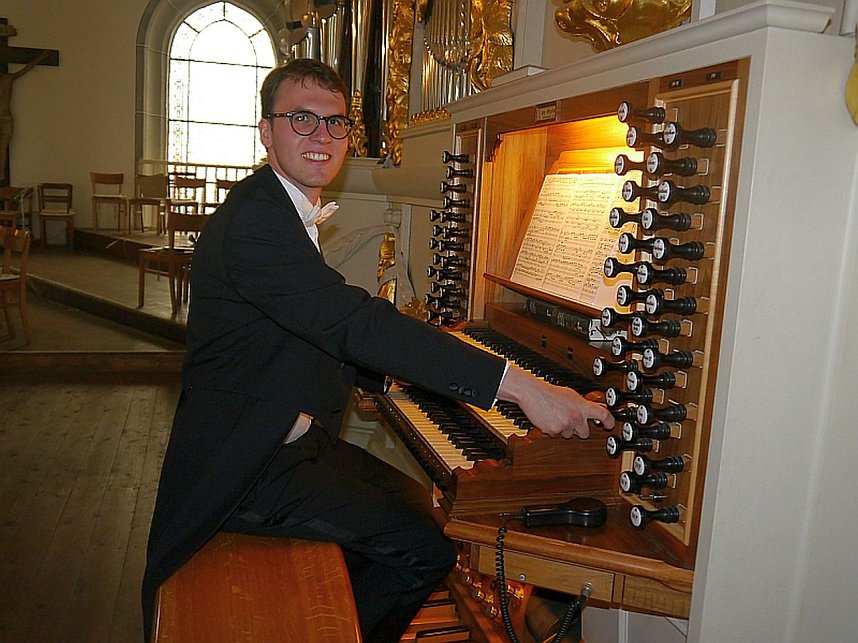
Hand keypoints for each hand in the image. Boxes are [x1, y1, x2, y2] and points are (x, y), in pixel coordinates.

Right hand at [496, 364, 614, 438]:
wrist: (532, 393)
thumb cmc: (550, 392)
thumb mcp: (571, 395)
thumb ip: (584, 403)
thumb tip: (599, 406)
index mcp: (582, 406)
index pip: (603, 415)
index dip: (610, 422)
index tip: (610, 425)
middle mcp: (576, 417)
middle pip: (585, 433)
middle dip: (579, 430)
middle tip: (571, 421)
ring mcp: (565, 425)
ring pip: (569, 435)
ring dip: (564, 429)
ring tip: (556, 416)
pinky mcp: (553, 431)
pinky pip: (556, 435)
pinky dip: (553, 430)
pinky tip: (549, 419)